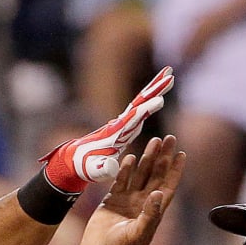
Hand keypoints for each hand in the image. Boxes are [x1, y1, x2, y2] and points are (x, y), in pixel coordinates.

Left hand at [43, 67, 174, 192]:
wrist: (76, 158)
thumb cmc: (86, 166)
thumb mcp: (94, 170)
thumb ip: (103, 168)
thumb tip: (111, 167)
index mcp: (116, 133)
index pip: (133, 118)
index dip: (145, 109)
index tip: (159, 100)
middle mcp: (120, 123)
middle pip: (139, 102)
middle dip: (154, 89)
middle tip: (169, 74)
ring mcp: (122, 122)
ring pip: (141, 101)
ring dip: (154, 89)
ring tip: (169, 75)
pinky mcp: (124, 124)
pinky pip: (140, 108)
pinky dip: (149, 99)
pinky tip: (157, 94)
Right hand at [78, 135, 186, 244]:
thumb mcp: (138, 234)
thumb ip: (150, 215)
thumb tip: (159, 194)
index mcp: (153, 211)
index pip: (168, 186)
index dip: (175, 170)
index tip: (182, 153)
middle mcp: (143, 203)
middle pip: (156, 175)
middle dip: (163, 157)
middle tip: (169, 138)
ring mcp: (128, 200)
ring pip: (140, 174)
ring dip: (147, 158)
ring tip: (154, 140)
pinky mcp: (112, 199)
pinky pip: (121, 179)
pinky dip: (125, 168)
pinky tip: (131, 156)